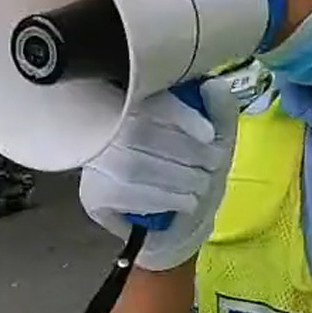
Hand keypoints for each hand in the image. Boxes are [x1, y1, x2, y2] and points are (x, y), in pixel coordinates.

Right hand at [77, 77, 239, 270]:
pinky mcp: (92, 196)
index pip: (143, 101)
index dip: (178, 115)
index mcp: (131, 103)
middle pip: (136, 134)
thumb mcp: (214, 138)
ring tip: (200, 186)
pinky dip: (162, 197)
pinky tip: (184, 201)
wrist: (177, 226)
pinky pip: (123, 193)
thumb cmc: (193, 172)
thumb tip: (213, 85)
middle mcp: (99, 128)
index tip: (209, 134)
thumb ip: (219, 110)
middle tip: (212, 166)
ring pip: (131, 165)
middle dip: (184, 151)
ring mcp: (92, 164)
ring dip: (176, 177)